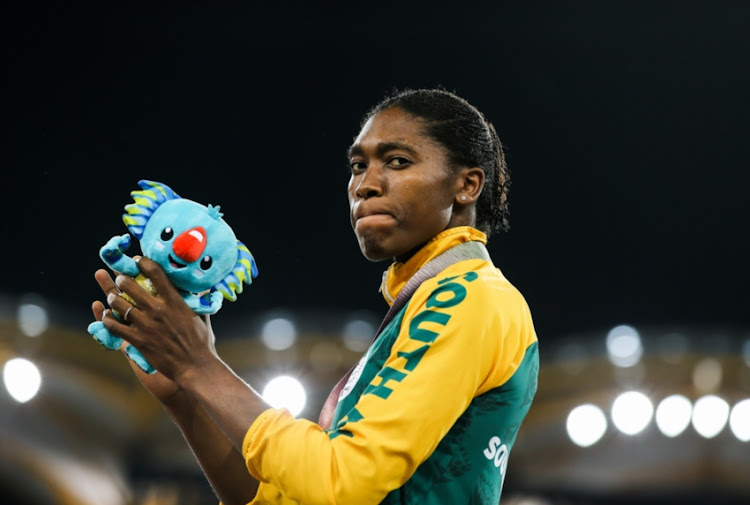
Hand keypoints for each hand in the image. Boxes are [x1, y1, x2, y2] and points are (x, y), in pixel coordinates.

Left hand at [96, 257, 218, 386]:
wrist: (195, 366)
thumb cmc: (202, 342)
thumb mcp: (202, 315)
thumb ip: (197, 299)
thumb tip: (202, 285)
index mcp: (174, 300)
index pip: (155, 272)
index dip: (142, 262)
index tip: (137, 260)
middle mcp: (158, 309)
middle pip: (129, 285)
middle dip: (121, 278)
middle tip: (120, 278)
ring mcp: (146, 325)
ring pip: (118, 304)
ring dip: (112, 297)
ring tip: (112, 297)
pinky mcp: (138, 340)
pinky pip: (114, 326)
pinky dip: (107, 319)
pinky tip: (107, 316)